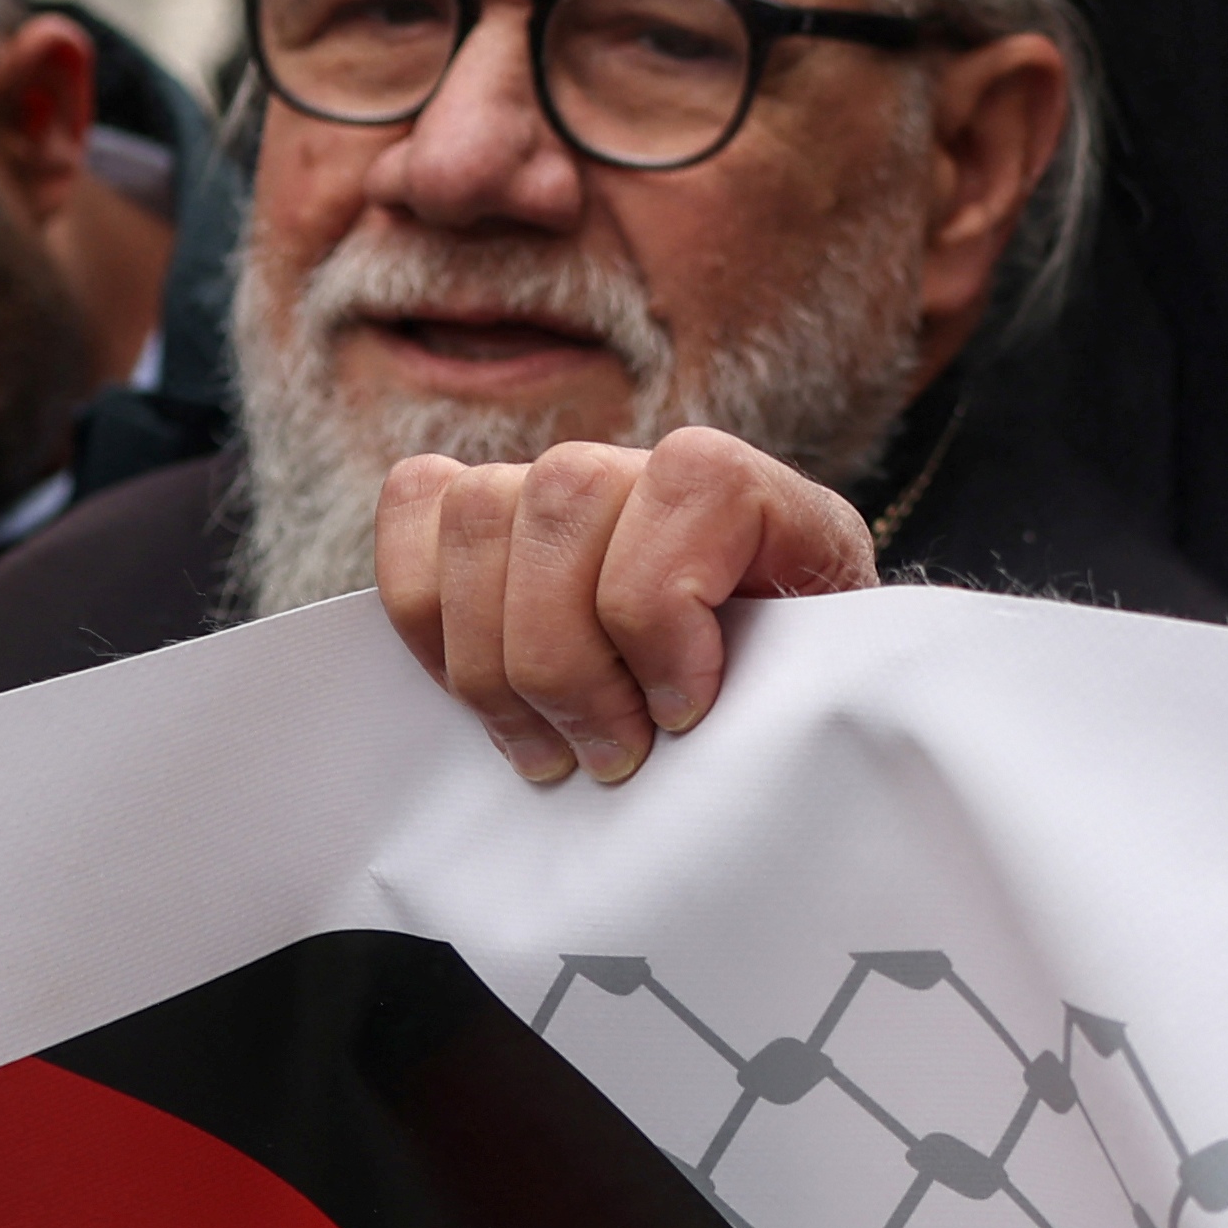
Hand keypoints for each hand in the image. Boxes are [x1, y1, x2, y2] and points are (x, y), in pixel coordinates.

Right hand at [375, 431, 873, 786]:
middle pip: (565, 497)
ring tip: (547, 748)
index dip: (664, 606)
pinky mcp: (493, 514)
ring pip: (479, 511)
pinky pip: (416, 507)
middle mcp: (654, 471)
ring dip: (493, 657)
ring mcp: (566, 483)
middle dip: (566, 658)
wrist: (760, 704)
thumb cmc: (779, 711)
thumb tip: (689, 727)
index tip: (681, 712)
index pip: (697, 480)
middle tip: (608, 756)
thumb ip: (777, 692)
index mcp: (766, 501)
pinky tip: (478, 693)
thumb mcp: (810, 699)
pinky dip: (424, 613)